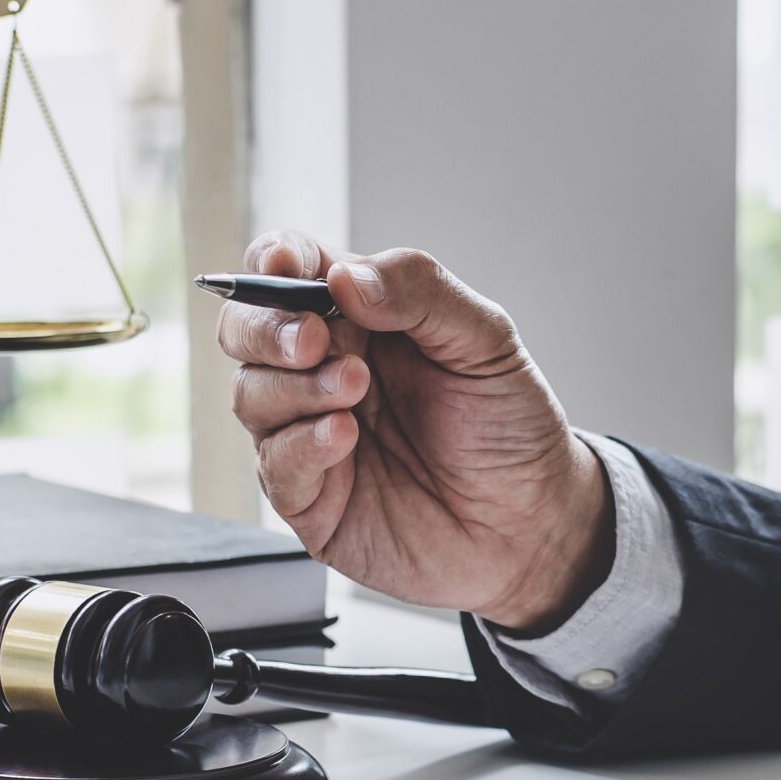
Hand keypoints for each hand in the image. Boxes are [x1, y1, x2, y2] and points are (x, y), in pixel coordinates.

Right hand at [216, 231, 613, 628]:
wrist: (534, 520)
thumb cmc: (509, 426)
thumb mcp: (486, 340)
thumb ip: (420, 292)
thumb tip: (346, 276)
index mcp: (359, 317)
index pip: (288, 269)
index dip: (273, 259)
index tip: (283, 262)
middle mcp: (322, 370)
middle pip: (246, 331)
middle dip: (267, 328)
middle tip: (315, 340)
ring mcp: (309, 433)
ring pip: (251, 394)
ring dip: (295, 386)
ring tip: (354, 389)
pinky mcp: (311, 499)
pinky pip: (276, 464)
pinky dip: (302, 444)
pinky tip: (344, 436)